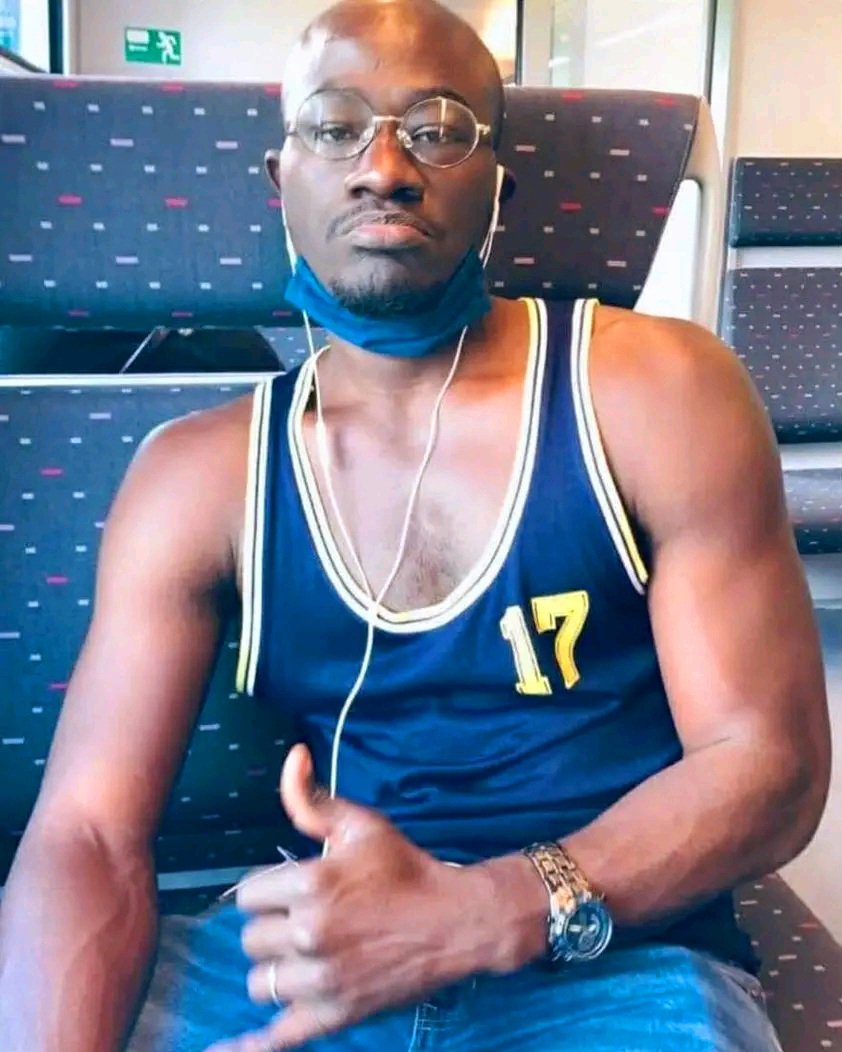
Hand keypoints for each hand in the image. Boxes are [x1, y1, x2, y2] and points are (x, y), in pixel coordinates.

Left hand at [204, 744, 530, 1051]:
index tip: (290, 893)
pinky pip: (278, 1036)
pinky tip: (235, 1047)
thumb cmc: (405, 869)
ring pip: (260, 983)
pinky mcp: (335, 1015)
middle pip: (251, 939)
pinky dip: (256, 1043)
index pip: (249, 895)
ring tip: (302, 959)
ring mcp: (321, 980)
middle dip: (272, 928)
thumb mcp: (361, 825)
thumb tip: (292, 756)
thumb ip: (313, 799)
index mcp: (311, 883)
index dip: (268, 892)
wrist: (455, 921)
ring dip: (276, 970)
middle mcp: (310, 933)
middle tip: (302, 922)